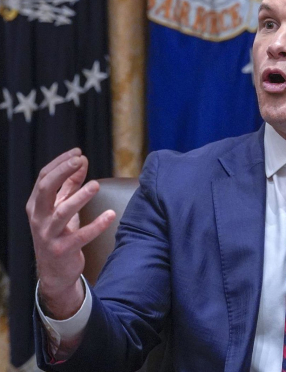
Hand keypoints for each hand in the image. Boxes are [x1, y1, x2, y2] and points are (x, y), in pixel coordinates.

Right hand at [26, 148, 114, 318]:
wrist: (54, 272)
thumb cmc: (59, 233)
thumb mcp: (61, 207)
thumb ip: (70, 185)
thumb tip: (82, 161)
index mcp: (36, 205)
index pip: (44, 177)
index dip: (60, 163)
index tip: (78, 152)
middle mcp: (39, 218)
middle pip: (46, 188)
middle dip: (63, 172)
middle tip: (81, 160)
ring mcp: (49, 234)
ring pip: (62, 212)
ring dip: (79, 197)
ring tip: (96, 185)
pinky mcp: (63, 250)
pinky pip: (81, 236)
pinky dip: (96, 225)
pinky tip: (110, 215)